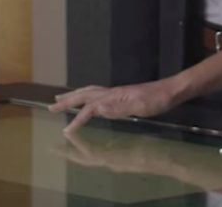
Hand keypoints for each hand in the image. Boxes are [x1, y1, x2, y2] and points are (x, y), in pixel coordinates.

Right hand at [48, 79, 181, 133]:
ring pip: (89, 92)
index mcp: (114, 96)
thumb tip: (97, 107)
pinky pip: (96, 94)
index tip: (66, 131)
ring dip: (73, 96)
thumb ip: (119, 107)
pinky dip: (85, 96)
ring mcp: (116, 93)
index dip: (78, 120)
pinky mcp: (120, 95)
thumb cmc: (158, 100)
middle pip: (84, 95)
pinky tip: (87, 102)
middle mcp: (112, 93)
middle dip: (66, 101)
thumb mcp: (141, 106)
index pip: (90, 108)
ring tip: (61, 99)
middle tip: (50, 107)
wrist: (170, 90)